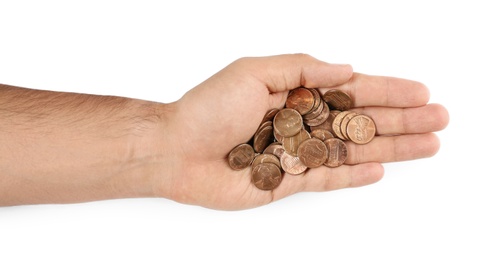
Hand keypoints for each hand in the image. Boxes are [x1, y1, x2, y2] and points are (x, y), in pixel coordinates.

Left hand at [159, 54, 448, 209]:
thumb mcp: (254, 72)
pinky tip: (381, 171)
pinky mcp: (287, 180)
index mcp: (295, 92)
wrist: (176, 150)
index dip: (387, 91)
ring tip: (428, 146)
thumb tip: (345, 69)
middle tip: (439, 120)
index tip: (420, 93)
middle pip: (360, 122)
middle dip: (400, 120)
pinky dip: (353, 177)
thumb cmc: (209, 107)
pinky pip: (327, 179)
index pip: (351, 91)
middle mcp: (300, 121)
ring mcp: (296, 152)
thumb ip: (302, 69)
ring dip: (390, 148)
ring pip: (351, 152)